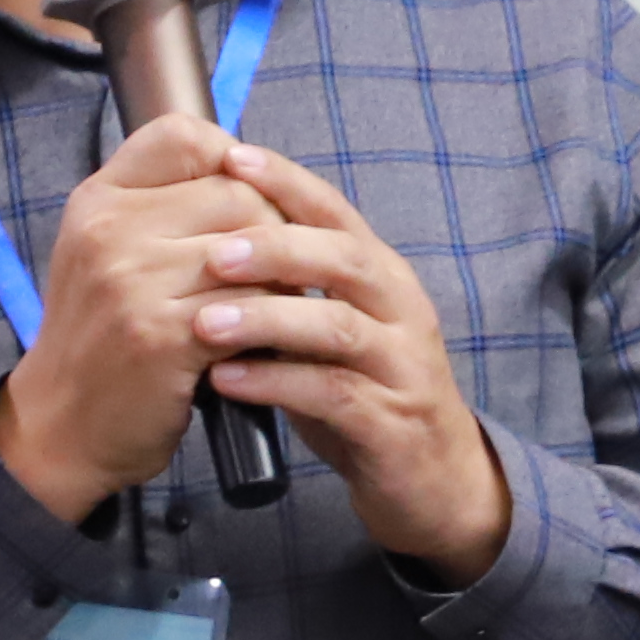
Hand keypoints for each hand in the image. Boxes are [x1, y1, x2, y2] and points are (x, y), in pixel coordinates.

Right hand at [0, 116, 275, 521]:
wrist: (61, 426)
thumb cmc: (102, 337)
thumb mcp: (107, 253)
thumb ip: (162, 206)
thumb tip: (253, 168)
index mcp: (99, 200)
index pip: (184, 135)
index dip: (233, 160)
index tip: (249, 200)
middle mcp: (109, 230)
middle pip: (237, 192)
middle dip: (275, 230)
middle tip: (283, 269)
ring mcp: (132, 281)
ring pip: (254, 250)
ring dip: (281, 282)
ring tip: (280, 307)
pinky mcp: (162, 335)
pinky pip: (252, 307)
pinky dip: (271, 325)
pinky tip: (263, 342)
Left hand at [182, 139, 516, 585]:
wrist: (436, 482)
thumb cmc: (367, 396)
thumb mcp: (331, 334)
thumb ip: (291, 291)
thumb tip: (212, 235)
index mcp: (382, 278)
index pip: (336, 212)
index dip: (287, 181)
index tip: (231, 157)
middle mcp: (401, 310)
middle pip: (344, 258)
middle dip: (275, 247)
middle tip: (211, 251)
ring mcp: (402, 366)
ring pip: (337, 325)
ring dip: (266, 320)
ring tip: (203, 324)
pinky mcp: (393, 422)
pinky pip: (333, 394)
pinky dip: (276, 384)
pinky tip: (227, 381)